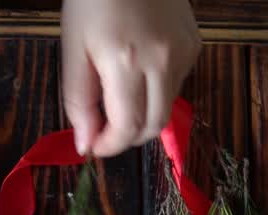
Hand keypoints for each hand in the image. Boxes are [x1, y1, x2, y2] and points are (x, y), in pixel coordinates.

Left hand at [61, 0, 200, 156]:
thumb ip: (78, 101)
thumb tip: (85, 146)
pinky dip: (155, 92)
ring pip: (167, 107)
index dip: (109, 147)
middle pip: (154, 126)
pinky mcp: (194, 44)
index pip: (128, 127)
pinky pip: (176, 84)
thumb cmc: (91, 2)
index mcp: (126, 63)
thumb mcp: (72, 50)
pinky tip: (137, 72)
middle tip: (104, 130)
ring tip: (117, 98)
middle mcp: (163, 61)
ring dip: (141, 116)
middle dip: (127, 138)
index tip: (93, 148)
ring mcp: (184, 53)